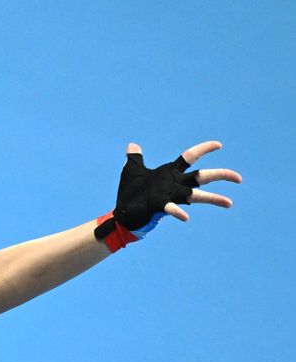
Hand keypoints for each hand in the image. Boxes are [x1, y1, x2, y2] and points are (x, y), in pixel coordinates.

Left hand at [115, 141, 241, 233]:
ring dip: (212, 198)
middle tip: (239, 178)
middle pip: (201, 177)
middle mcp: (174, 184)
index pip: (190, 157)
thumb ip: (135, 158)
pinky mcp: (159, 206)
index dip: (203, 149)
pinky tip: (185, 217)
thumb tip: (133, 145)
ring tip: (229, 203)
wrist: (122, 213)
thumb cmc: (130, 193)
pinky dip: (178, 212)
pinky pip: (171, 209)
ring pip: (195, 195)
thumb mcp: (132, 171)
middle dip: (220, 175)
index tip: (218, 145)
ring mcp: (169, 196)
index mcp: (169, 173)